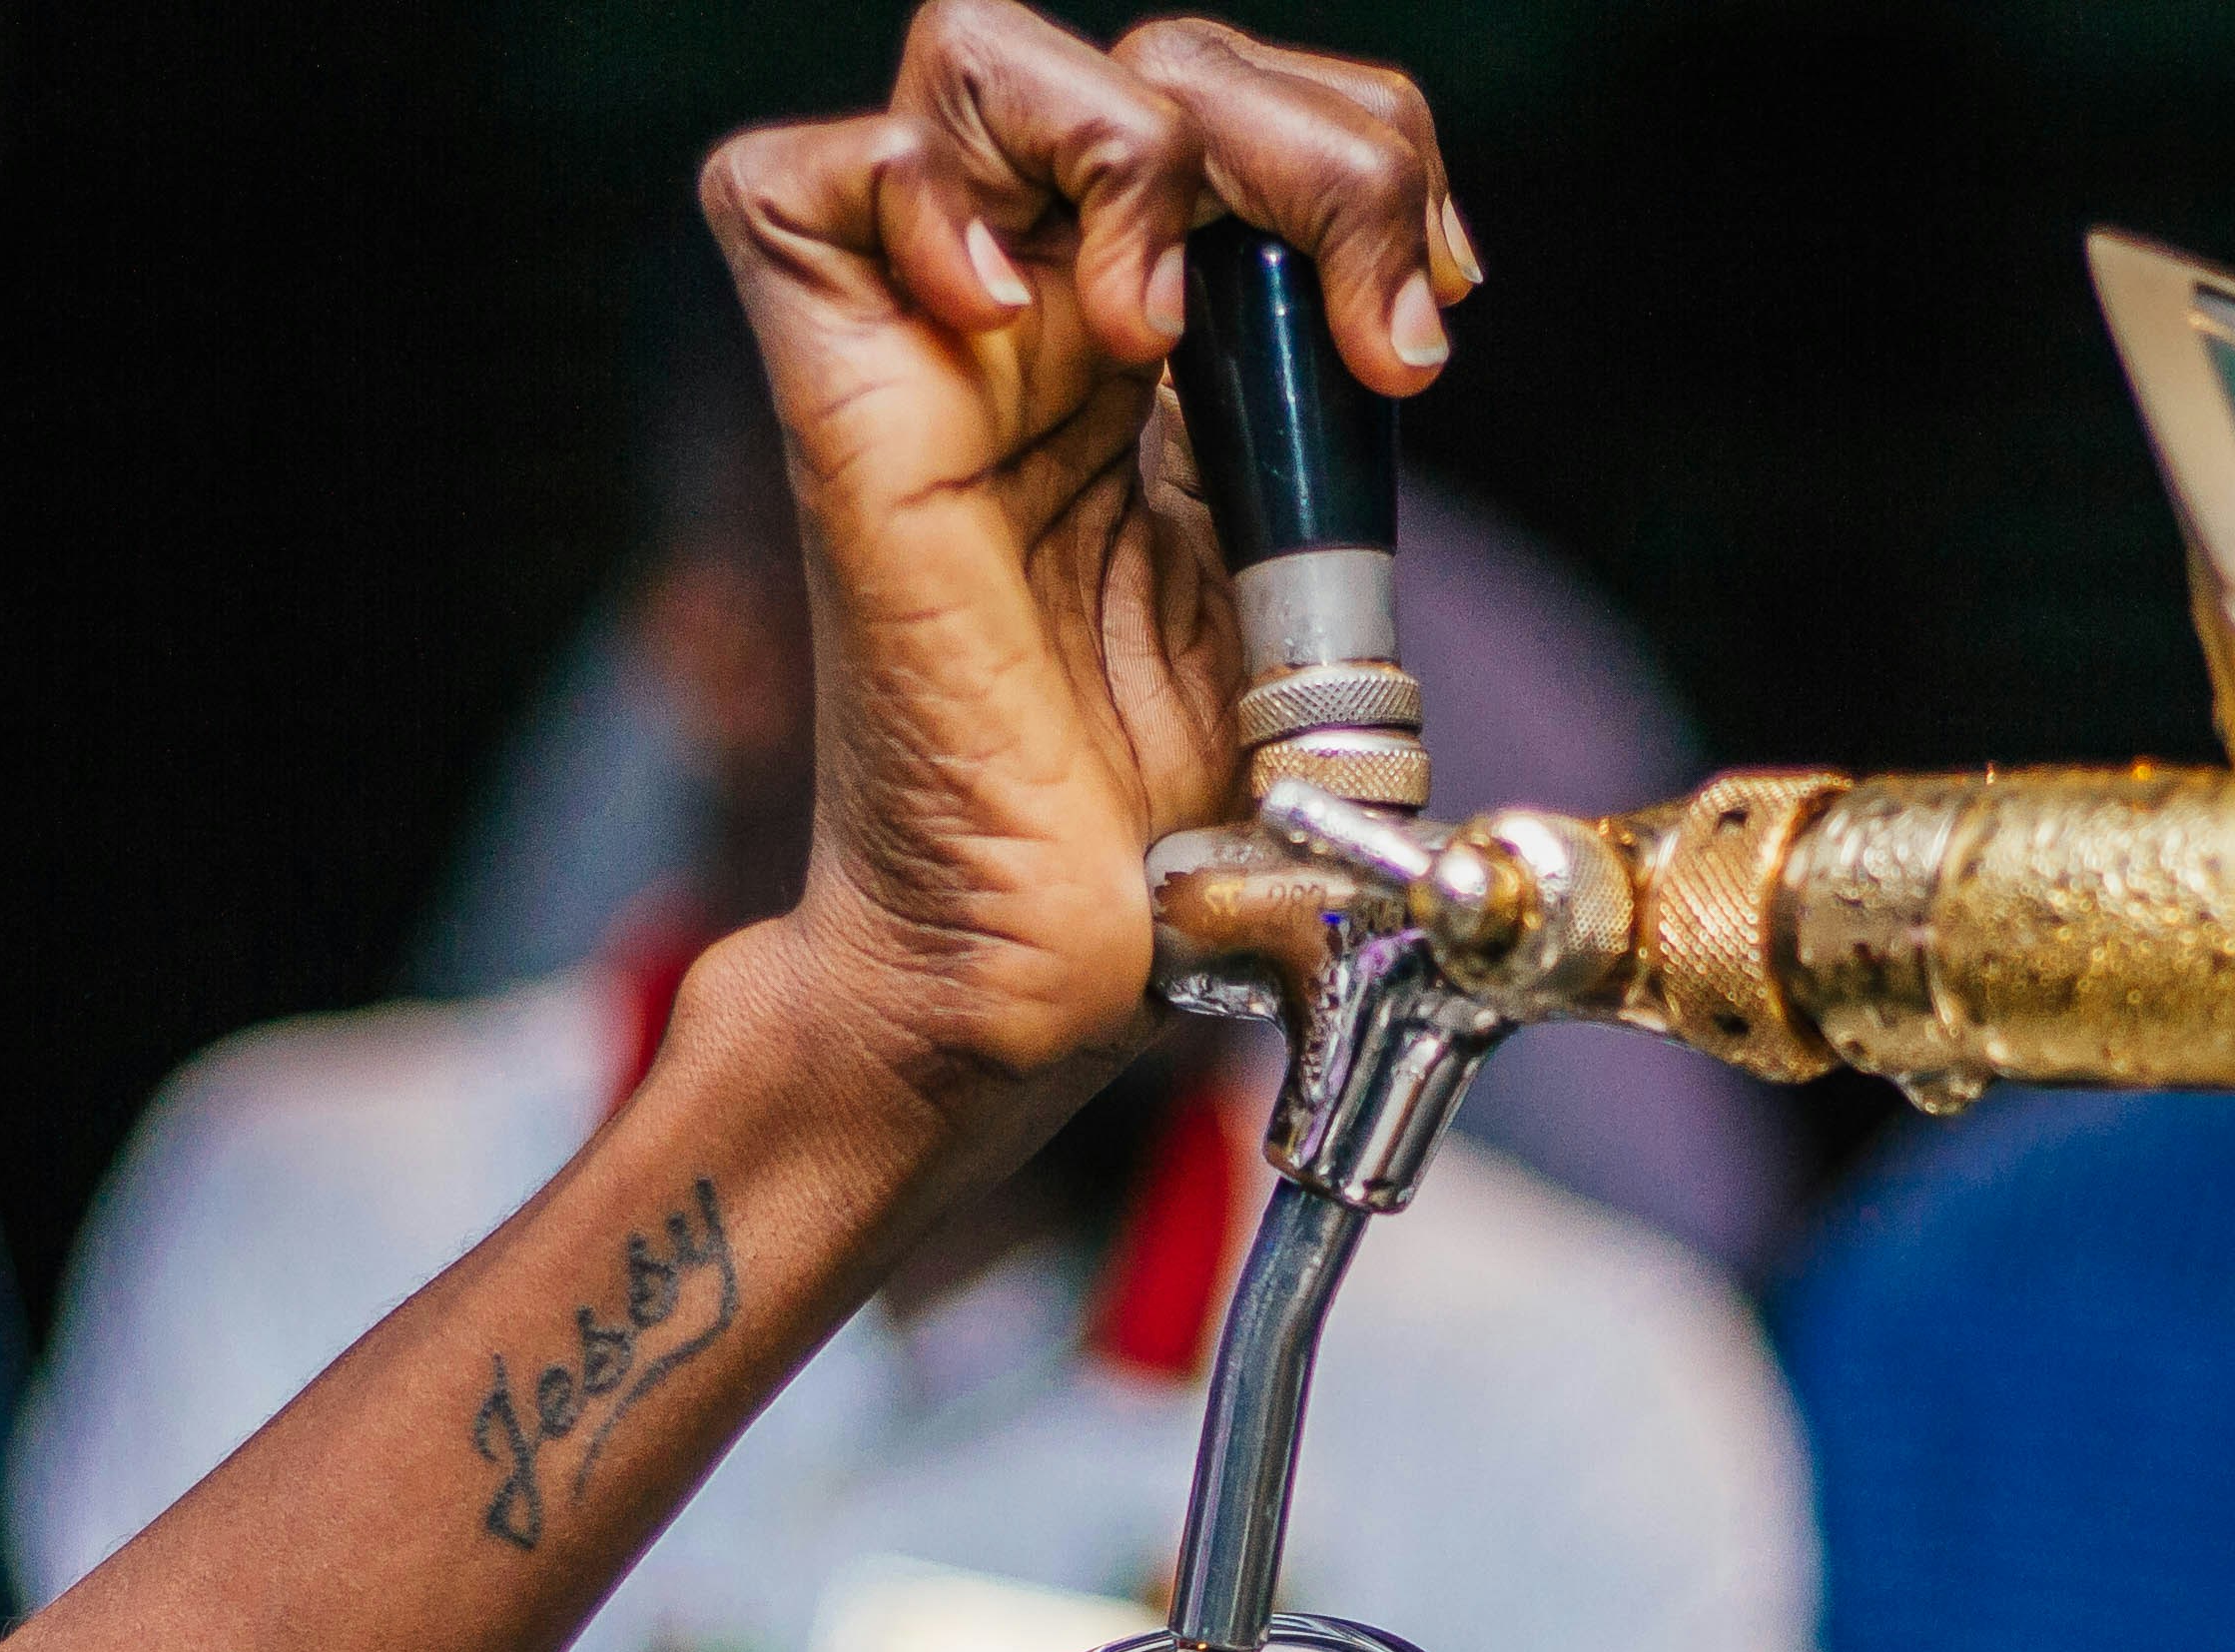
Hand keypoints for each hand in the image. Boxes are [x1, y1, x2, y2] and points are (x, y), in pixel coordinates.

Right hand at [699, 2, 1466, 1143]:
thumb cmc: (1162, 841)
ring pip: (980, 54)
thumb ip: (1331, 469)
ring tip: (1163, 330)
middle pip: (1158, 65)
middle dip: (1304, 142)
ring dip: (1122, 145)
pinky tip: (1028, 333)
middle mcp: (1054, 323)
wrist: (1039, 975)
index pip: (1260, 125)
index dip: (1367, 160)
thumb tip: (1410, 322)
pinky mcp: (833, 400)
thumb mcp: (1309, 626)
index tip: (1434, 311)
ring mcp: (937, 350)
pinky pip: (800, 181)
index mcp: (1180, 365)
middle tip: (1370, 326)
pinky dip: (922, 198)